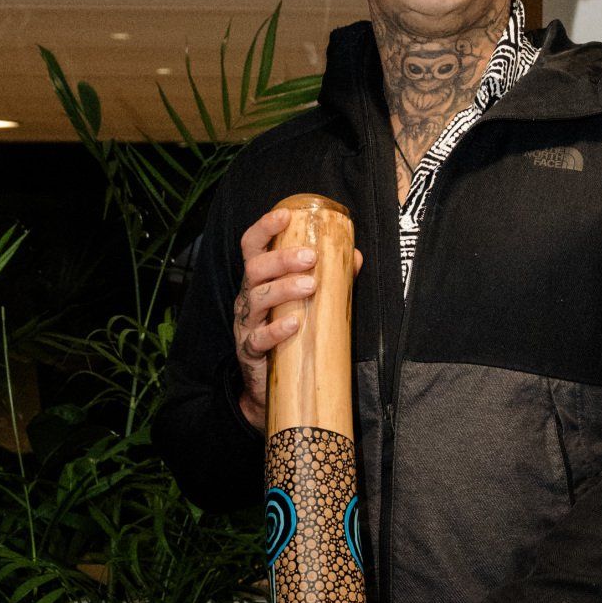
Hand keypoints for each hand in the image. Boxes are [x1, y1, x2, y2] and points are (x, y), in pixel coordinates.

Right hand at [232, 206, 360, 427]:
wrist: (269, 387)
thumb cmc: (288, 335)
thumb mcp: (306, 303)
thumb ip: (330, 279)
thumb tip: (355, 256)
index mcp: (259, 280)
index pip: (253, 246)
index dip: (265, 227)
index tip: (286, 215)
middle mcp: (248, 297)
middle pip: (255, 268)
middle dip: (282, 258)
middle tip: (310, 257)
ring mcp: (246, 324)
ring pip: (257, 298)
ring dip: (284, 287)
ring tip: (310, 286)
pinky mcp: (250, 351)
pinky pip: (259, 338)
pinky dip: (276, 330)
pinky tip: (294, 325)